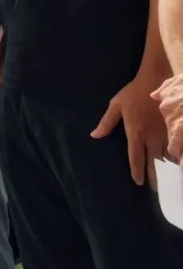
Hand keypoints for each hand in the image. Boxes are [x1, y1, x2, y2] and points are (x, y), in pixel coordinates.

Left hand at [91, 73, 168, 189]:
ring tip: (166, 180)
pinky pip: (176, 148)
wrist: (156, 80)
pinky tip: (175, 163)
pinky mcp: (175, 129)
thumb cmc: (134, 93)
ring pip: (167, 157)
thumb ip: (106, 123)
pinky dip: (176, 156)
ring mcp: (166, 134)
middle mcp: (152, 137)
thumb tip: (94, 136)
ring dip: (166, 169)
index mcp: (135, 133)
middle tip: (153, 188)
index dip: (137, 171)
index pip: (135, 158)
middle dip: (154, 177)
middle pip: (154, 163)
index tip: (137, 182)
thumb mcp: (116, 105)